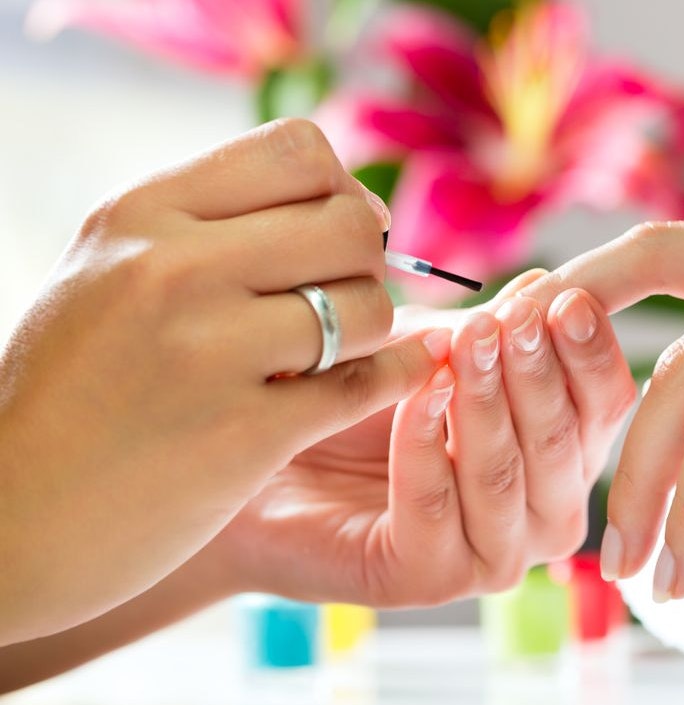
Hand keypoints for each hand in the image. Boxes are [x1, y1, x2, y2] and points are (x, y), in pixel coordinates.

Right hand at [0, 119, 437, 642]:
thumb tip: (344, 200)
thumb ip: (208, 227)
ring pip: (367, 306)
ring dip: (371, 332)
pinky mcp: (245, 433)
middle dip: (367, 262)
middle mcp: (174, 269)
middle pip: (349, 225)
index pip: (297, 150)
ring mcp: (210, 352)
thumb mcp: (109, 272)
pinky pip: (367, 383)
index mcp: (142, 215)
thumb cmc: (72, 392)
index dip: (340, 190)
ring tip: (334, 354)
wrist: (11, 518)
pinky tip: (388, 378)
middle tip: (345, 299)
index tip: (338, 235)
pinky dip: (393, 378)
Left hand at [214, 273, 636, 605]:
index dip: (589, 350)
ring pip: (506, 475)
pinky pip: (438, 506)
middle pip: (564, 440)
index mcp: (564, 452)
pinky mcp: (429, 578)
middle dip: (537, 373)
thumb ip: (494, 332)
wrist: (258, 454)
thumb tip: (553, 288)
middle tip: (513, 320)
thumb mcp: (433, 348)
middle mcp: (544, 511)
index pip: (604, 402)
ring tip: (465, 346)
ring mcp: (492, 552)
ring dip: (486, 404)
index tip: (566, 298)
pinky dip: (426, 444)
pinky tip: (416, 396)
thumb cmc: (355, 397)